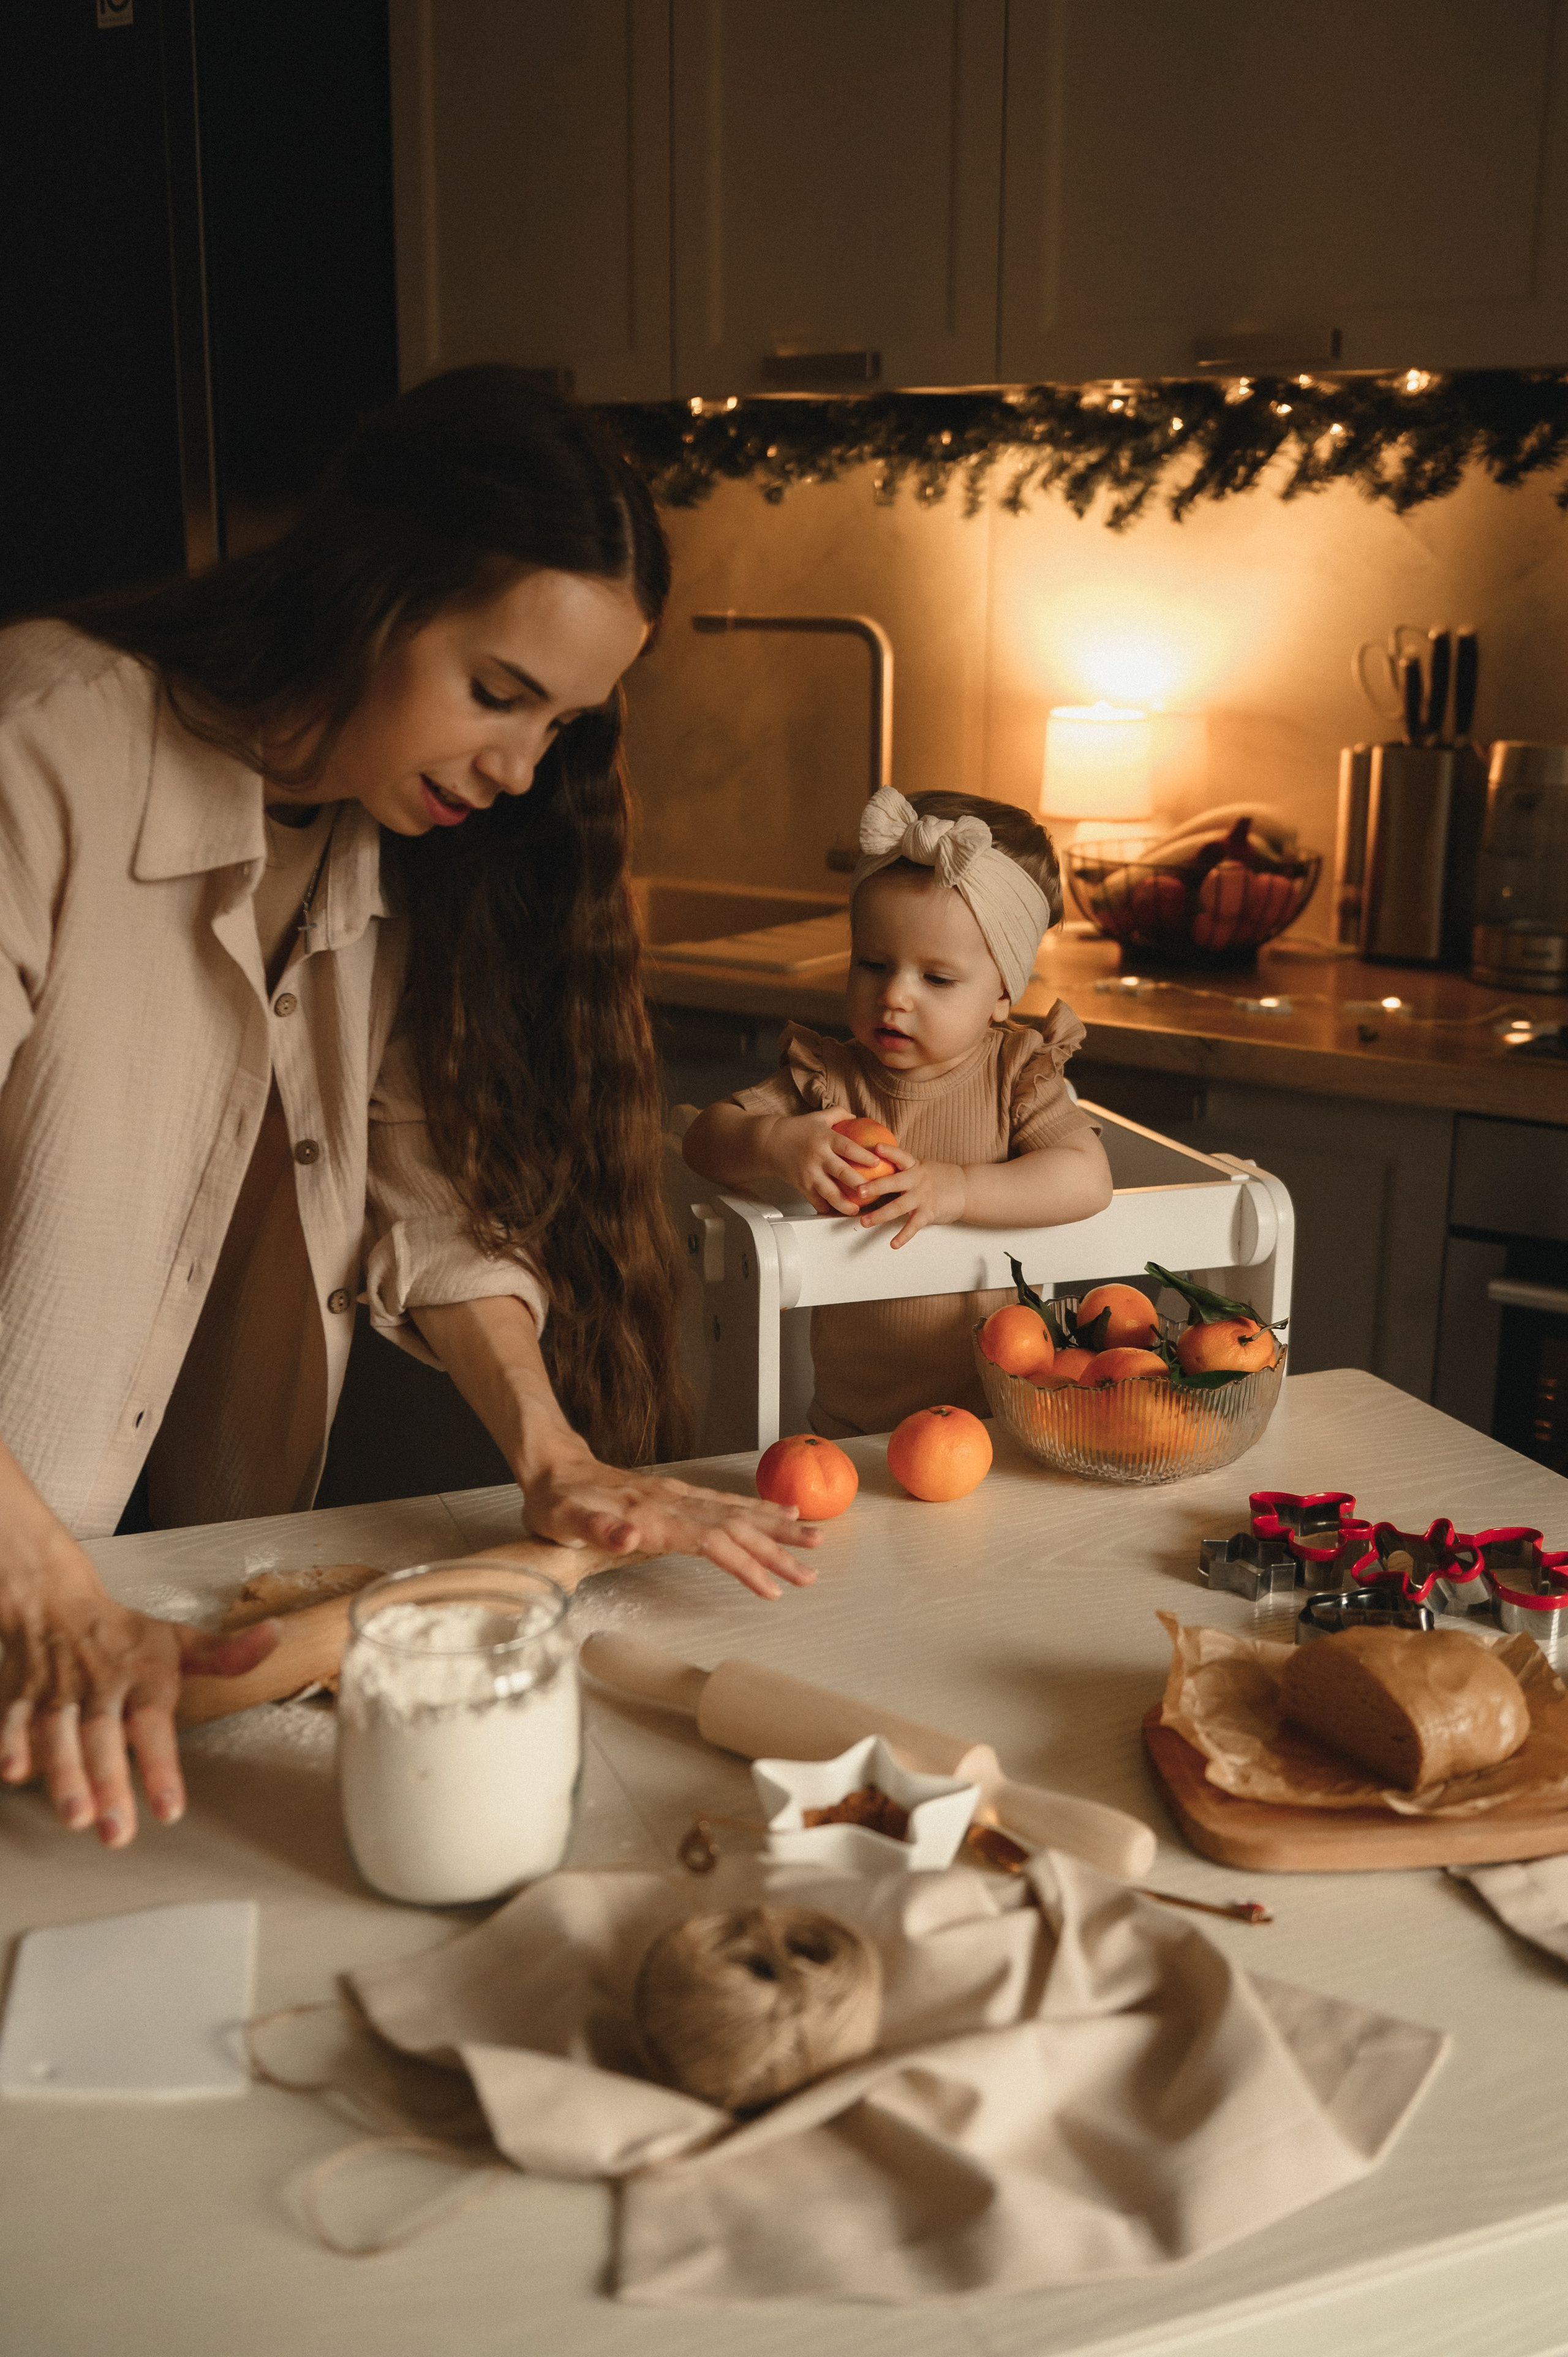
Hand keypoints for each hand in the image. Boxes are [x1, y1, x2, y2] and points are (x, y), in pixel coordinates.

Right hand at [0, 1541, 279, 1845]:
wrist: (53, 1599)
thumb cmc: (121, 1633)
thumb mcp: (177, 1640)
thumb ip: (225, 1653)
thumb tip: (275, 1637)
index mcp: (143, 1677)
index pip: (154, 1724)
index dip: (162, 1767)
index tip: (169, 1811)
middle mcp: (100, 1686)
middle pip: (104, 1737)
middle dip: (109, 1784)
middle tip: (115, 1831)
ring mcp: (57, 1692)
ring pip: (59, 1734)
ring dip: (64, 1775)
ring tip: (75, 1816)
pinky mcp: (19, 1696)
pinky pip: (11, 1719)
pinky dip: (9, 1743)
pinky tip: (13, 1773)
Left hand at [523, 1455, 821, 1601]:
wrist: (554, 1467)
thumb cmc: (557, 1500)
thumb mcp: (563, 1518)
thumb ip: (596, 1527)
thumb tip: (626, 1537)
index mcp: (652, 1516)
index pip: (711, 1541)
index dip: (744, 1565)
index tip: (772, 1588)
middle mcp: (674, 1503)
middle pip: (737, 1527)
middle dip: (777, 1550)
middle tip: (811, 1574)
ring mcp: (679, 1497)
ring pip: (739, 1512)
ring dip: (778, 1527)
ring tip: (814, 1539)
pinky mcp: (679, 1496)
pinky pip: (728, 1502)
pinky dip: (759, 1508)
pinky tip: (781, 1512)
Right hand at [763, 1112, 887, 1214]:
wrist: (769, 1142)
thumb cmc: (796, 1130)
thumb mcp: (818, 1118)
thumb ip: (839, 1114)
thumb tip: (857, 1116)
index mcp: (825, 1138)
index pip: (848, 1147)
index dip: (863, 1156)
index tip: (877, 1163)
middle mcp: (818, 1157)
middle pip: (842, 1172)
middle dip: (858, 1185)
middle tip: (872, 1193)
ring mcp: (809, 1173)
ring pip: (829, 1192)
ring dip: (844, 1204)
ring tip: (855, 1210)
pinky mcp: (801, 1185)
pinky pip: (815, 1200)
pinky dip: (825, 1208)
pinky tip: (835, 1212)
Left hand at [856, 1152, 967, 1246]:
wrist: (967, 1189)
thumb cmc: (938, 1177)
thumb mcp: (921, 1167)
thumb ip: (902, 1167)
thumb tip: (875, 1162)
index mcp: (914, 1166)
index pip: (901, 1156)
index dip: (889, 1152)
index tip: (875, 1148)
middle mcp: (917, 1180)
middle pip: (894, 1182)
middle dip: (876, 1186)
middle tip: (859, 1190)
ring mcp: (923, 1197)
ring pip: (899, 1207)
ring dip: (880, 1215)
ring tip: (864, 1222)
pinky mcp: (929, 1213)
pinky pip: (914, 1226)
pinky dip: (903, 1236)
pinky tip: (893, 1244)